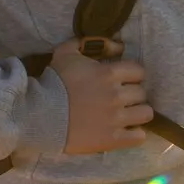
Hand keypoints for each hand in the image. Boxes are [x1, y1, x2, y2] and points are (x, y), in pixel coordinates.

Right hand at [52, 38, 152, 153]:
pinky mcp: (111, 139)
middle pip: (142, 93)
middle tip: (123, 99)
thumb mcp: (67, 53)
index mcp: (109, 73)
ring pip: (145, 114)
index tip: (125, 81)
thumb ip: (91, 43)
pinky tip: (127, 132)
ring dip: (138, 113)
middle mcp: (117, 95)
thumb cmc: (53, 82)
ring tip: (128, 115)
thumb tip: (119, 46)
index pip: (139, 72)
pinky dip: (135, 134)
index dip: (133, 76)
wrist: (39, 114)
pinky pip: (138, 137)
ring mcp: (116, 119)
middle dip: (134, 95)